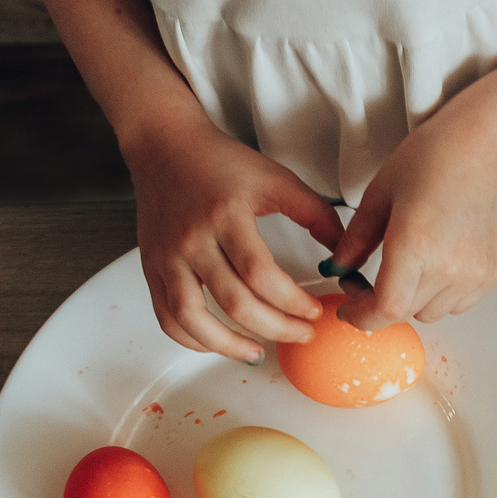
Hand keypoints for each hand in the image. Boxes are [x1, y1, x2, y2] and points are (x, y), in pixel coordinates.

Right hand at [125, 116, 343, 360]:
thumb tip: (343, 257)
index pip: (261, 274)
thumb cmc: (219, 161)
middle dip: (276, 328)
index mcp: (226, 215)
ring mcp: (168, 256)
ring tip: (258, 352)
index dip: (292, 302)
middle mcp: (193, 239)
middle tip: (301, 334)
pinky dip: (193, 339)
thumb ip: (315, 214)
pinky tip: (218, 343)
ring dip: (228, 346)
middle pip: (235, 303)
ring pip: (192, 318)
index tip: (315, 311)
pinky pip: (168, 316)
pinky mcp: (153, 267)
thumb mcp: (275, 179)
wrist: (164, 145)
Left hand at [326, 117, 496, 330]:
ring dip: (414, 298)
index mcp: (416, 246)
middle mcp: (449, 267)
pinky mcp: (493, 273)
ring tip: (410, 266)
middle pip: (406, 312)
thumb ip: (356, 240)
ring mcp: (475, 274)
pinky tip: (438, 262)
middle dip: (382, 302)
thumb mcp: (380, 195)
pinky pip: (460, 303)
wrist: (484, 147)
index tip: (350, 310)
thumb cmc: (435, 158)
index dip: (362, 317)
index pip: (386, 310)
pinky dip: (442, 293)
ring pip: (433, 311)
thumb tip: (339, 268)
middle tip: (369, 279)